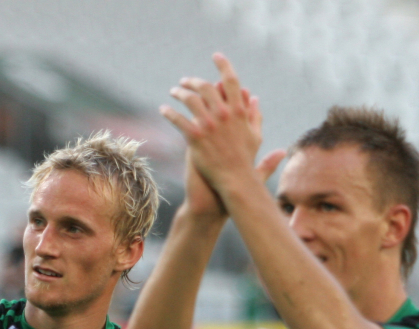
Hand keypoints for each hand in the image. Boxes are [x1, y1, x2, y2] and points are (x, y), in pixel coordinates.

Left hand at [165, 57, 285, 206]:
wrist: (235, 182)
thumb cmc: (245, 162)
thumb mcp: (255, 137)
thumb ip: (255, 116)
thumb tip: (255, 99)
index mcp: (239, 111)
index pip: (231, 81)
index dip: (224, 65)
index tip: (216, 56)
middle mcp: (223, 114)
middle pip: (206, 87)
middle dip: (193, 80)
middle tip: (185, 81)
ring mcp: (208, 125)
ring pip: (190, 100)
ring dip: (179, 92)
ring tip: (174, 92)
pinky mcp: (195, 138)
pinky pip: (178, 120)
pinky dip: (169, 112)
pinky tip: (163, 109)